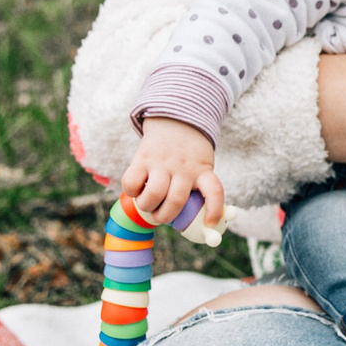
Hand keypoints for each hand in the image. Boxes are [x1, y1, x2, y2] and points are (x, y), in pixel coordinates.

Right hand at [118, 117, 224, 231]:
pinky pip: (131, 182)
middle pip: (176, 201)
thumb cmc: (189, 154)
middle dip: (165, 216)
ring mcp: (162, 162)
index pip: (215, 191)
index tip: (209, 224)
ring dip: (147, 207)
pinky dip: (131, 192)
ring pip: (154, 194)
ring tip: (147, 204)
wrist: (175, 121)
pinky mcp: (142, 158)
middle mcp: (183, 168)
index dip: (215, 210)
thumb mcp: (202, 166)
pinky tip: (135, 191)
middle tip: (159, 216)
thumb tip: (205, 223)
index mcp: (202, 171)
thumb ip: (200, 190)